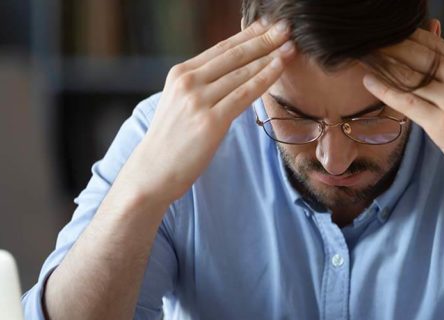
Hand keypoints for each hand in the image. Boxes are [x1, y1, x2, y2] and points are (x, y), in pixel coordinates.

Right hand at [122, 21, 295, 204]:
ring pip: (242, 72)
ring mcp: (198, 100)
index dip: (247, 34)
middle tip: (285, 28)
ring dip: (269, 57)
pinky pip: (244, 94)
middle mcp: (188, 82)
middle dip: (263, 39)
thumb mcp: (181, 103)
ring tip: (290, 46)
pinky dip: (264, 79)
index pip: (221, 48)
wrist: (153, 171)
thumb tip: (234, 74)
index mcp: (181, 73)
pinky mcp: (210, 121)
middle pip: (234, 55)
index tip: (268, 25)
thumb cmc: (172, 141)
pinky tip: (279, 68)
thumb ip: (203, 86)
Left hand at [362, 29, 443, 199]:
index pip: (439, 46)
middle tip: (372, 41)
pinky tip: (368, 81)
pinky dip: (384, 89)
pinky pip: (406, 101)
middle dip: (393, 46)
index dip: (413, 38)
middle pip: (421, 56)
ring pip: (410, 76)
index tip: (394, 34)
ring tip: (364, 57)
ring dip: (384, 64)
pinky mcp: (441, 124)